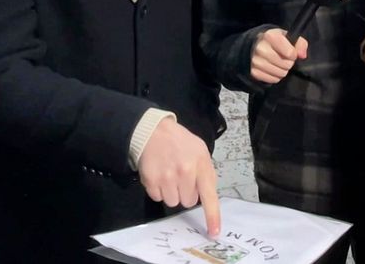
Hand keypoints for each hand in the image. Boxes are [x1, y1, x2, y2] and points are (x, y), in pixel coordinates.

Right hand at [138, 119, 220, 236]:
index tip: (214, 233)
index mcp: (201, 164)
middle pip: (188, 202)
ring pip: (172, 202)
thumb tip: (206, 196)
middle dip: (186, 193)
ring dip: (172, 192)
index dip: (212, 216)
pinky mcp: (151, 181)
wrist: (153, 131)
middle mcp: (185, 173)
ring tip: (169, 175)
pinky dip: (159, 190)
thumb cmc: (180, 143)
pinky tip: (159, 175)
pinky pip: (158, 198)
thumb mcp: (200, 151)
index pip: (209, 196)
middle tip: (182, 177)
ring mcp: (166, 178)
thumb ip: (206, 173)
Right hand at [250, 28, 307, 83]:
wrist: (257, 44)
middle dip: (289, 63)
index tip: (290, 51)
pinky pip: (273, 80)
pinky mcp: (254, 72)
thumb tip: (302, 55)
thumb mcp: (289, 37)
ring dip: (283, 70)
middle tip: (284, 58)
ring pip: (280, 74)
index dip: (294, 54)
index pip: (290, 53)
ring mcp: (255, 61)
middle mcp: (260, 48)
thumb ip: (300, 44)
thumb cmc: (276, 41)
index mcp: (270, 36)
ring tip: (279, 63)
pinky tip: (273, 69)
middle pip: (286, 65)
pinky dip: (275, 76)